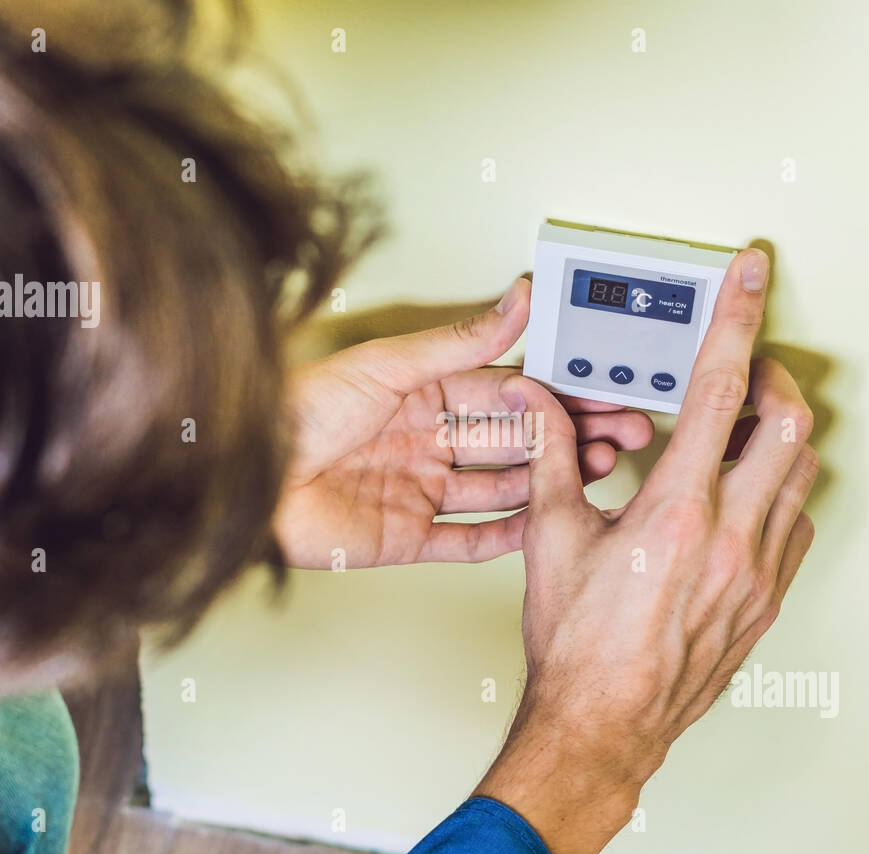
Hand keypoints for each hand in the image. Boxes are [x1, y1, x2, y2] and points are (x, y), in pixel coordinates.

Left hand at [273, 279, 654, 568]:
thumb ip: (460, 342)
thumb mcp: (388, 365)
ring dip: (548, 483)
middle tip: (619, 437)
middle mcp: (425, 442)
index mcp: (423, 395)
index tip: (600, 394)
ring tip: (595, 474)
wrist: (249, 479)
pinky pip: (467, 540)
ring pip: (501, 489)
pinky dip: (506, 537)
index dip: (555, 396)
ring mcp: (419, 491)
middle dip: (567, 439)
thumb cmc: (297, 413)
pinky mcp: (407, 538)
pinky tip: (545, 526)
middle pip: (513, 442)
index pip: (506, 395)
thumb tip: (514, 298)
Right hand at [475, 249, 817, 853]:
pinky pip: (797, 525)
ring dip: (777, 437)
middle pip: (789, 422)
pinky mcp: (767, 599)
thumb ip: (551, 457)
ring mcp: (759, 570)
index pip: (716, 386)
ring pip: (803, 473)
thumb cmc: (578, 646)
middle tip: (743, 371)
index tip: (751, 274)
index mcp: (677, 509)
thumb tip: (537, 404)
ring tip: (735, 433)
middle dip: (772, 378)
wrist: (604, 723)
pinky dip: (780, 493)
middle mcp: (732, 535)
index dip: (736, 317)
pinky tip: (743, 497)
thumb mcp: (554, 539)